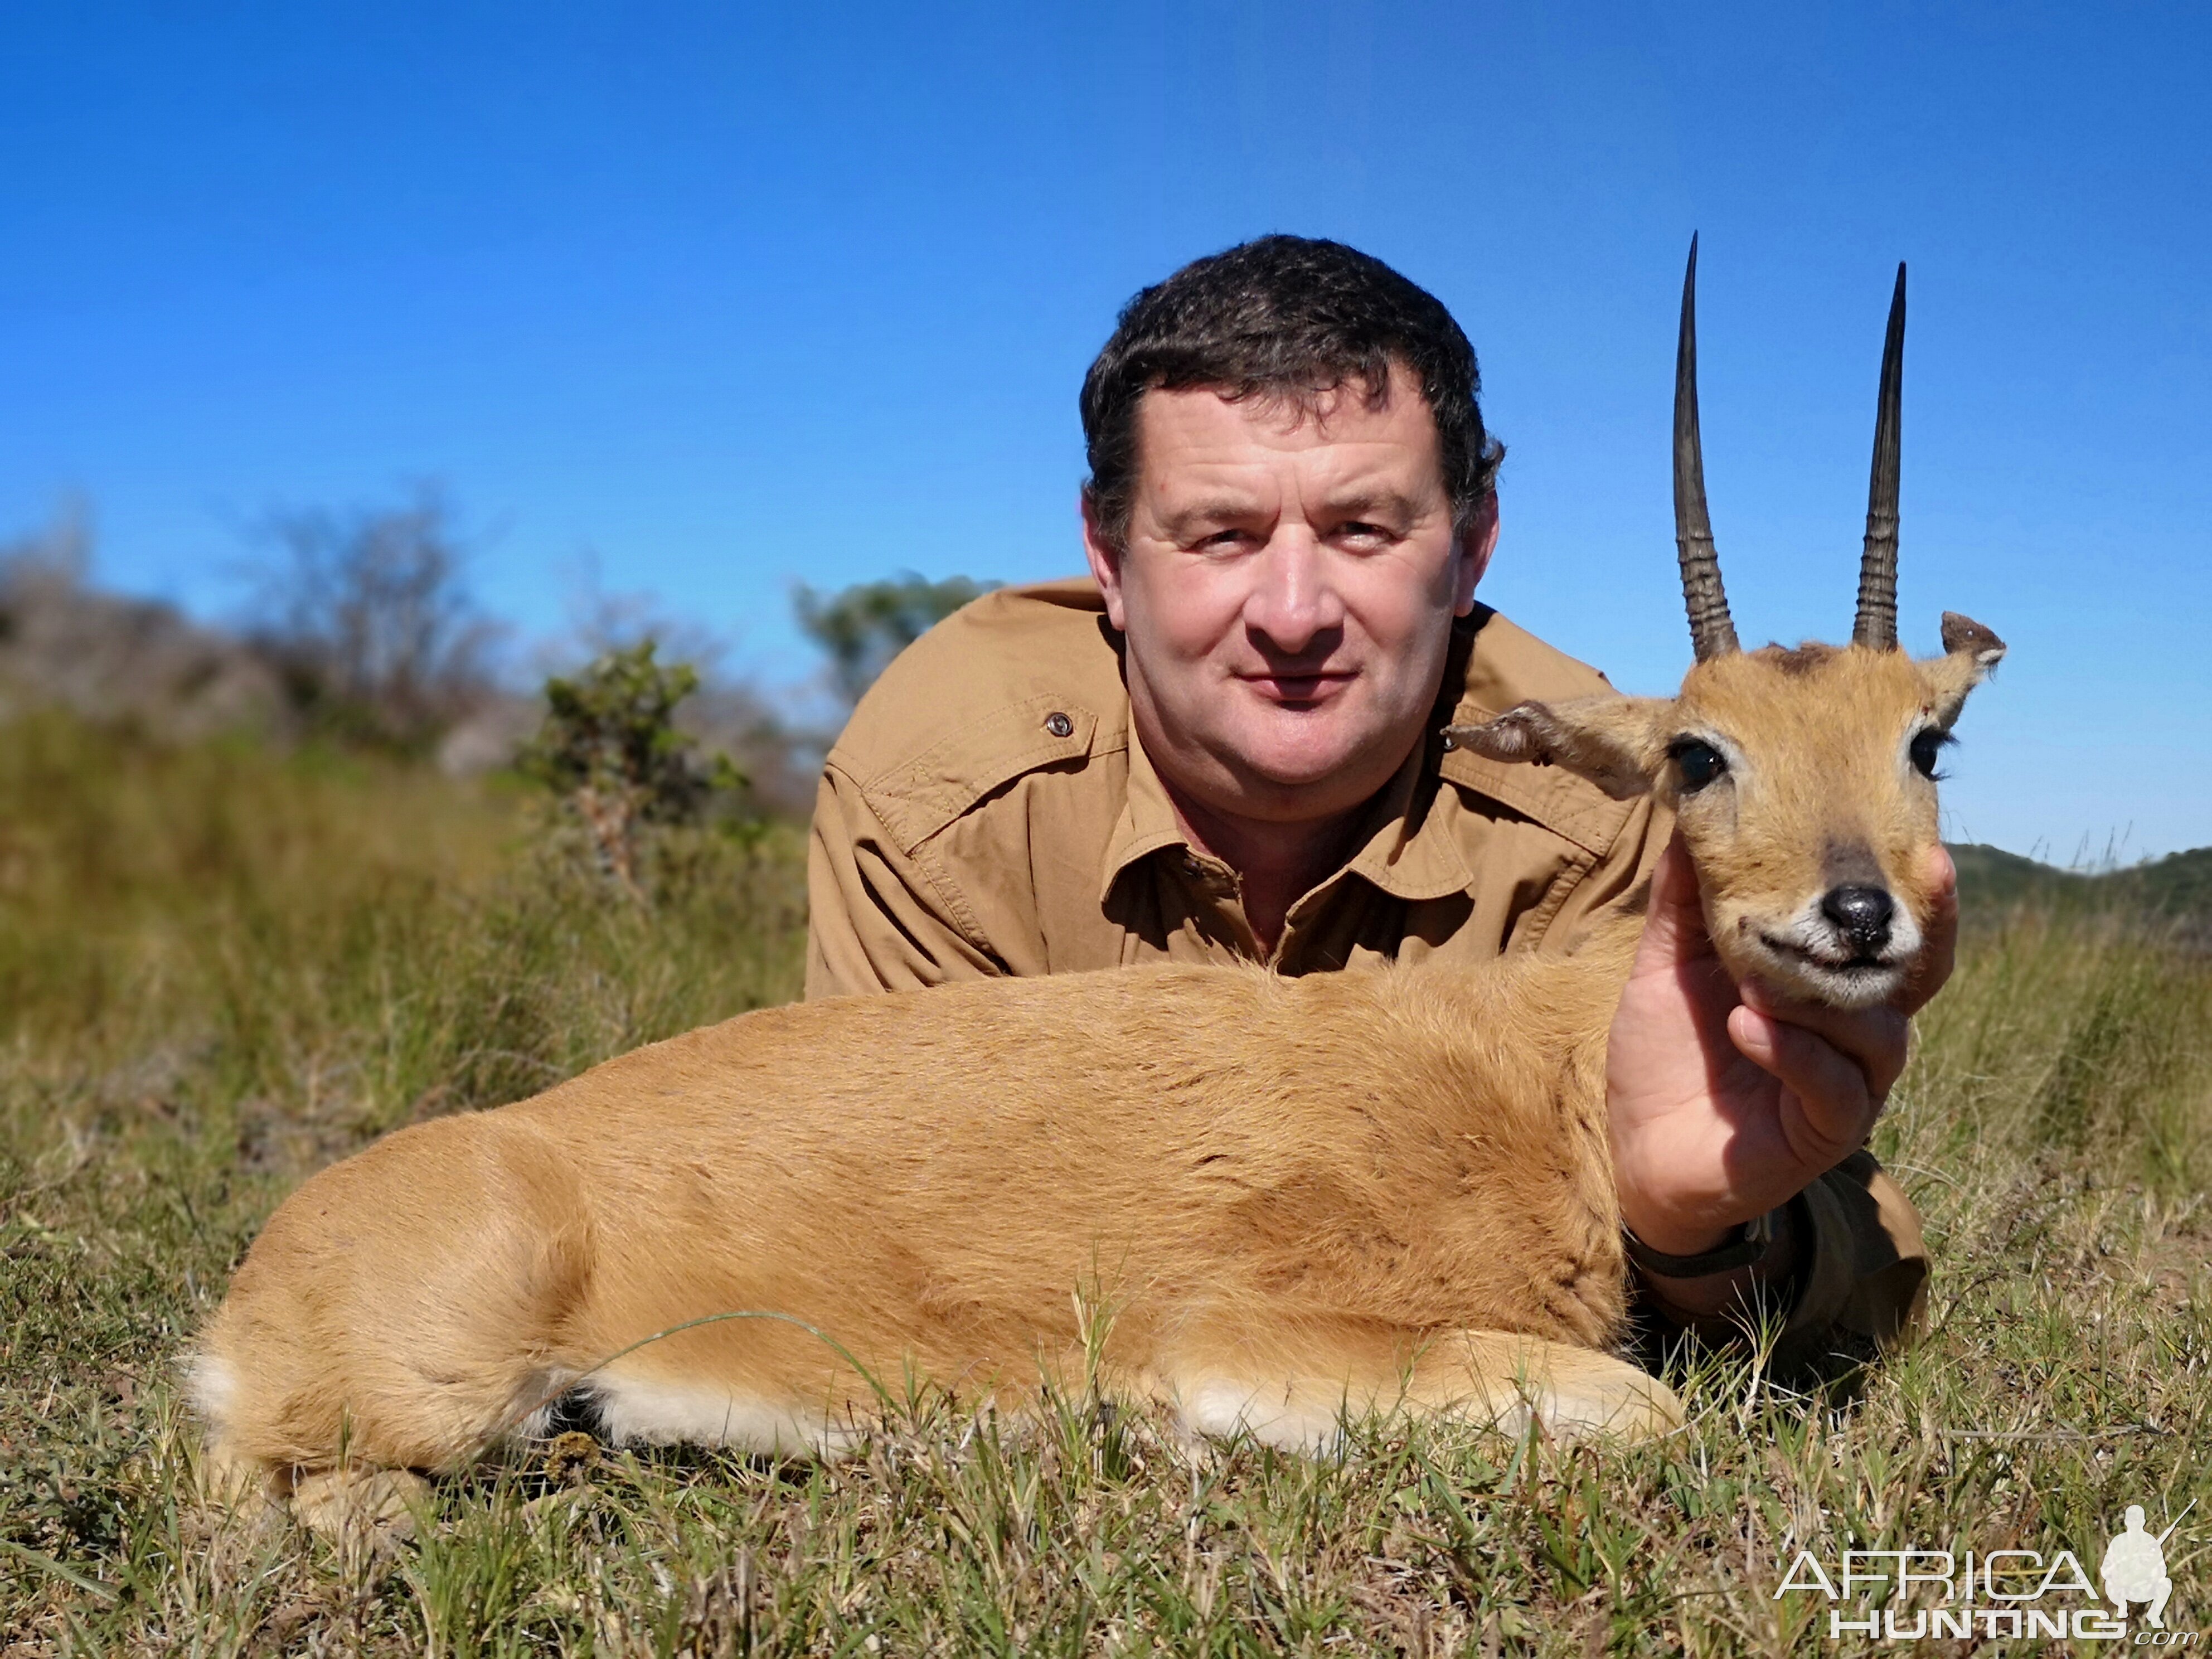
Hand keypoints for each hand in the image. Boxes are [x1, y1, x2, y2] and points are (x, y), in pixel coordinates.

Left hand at [1605, 835, 1956, 1258]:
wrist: (1642, 1154)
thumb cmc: (1668, 1055)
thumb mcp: (1666, 969)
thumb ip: (1682, 903)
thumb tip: (1686, 817)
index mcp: (1829, 982)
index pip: (1892, 934)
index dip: (1923, 893)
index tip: (1926, 838)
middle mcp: (1855, 1030)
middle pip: (1916, 975)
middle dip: (1925, 926)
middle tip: (1918, 873)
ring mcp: (1848, 1083)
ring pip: (1877, 1030)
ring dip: (1823, 996)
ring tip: (1759, 977)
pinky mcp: (1825, 1131)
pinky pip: (1833, 1088)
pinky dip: (1795, 1050)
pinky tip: (1749, 1024)